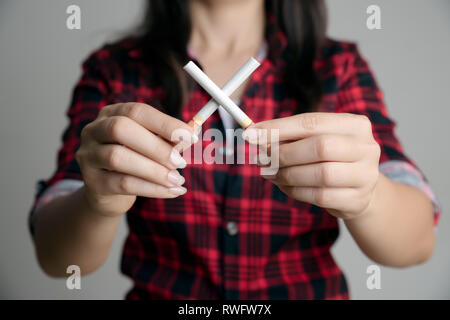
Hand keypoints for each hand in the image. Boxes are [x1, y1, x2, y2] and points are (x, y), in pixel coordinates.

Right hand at [76, 103, 196, 216]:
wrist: (109, 193)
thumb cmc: (136, 161)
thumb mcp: (151, 146)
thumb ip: (168, 139)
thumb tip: (192, 136)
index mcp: (111, 114)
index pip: (137, 111)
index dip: (165, 123)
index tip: (191, 136)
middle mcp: (94, 130)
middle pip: (121, 129)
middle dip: (156, 146)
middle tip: (181, 162)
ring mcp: (89, 156)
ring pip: (118, 158)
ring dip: (154, 170)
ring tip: (177, 180)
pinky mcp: (92, 182)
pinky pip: (122, 184)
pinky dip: (152, 188)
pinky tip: (171, 191)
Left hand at [245, 112, 380, 219]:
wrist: (359, 188)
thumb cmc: (330, 158)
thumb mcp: (314, 140)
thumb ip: (288, 136)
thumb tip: (254, 135)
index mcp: (355, 125)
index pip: (312, 122)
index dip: (279, 128)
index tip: (251, 134)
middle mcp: (366, 148)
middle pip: (320, 147)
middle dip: (284, 153)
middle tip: (261, 159)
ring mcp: (366, 176)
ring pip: (320, 174)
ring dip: (287, 174)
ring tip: (270, 173)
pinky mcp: (358, 200)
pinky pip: (320, 196)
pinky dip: (296, 191)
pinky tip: (285, 186)